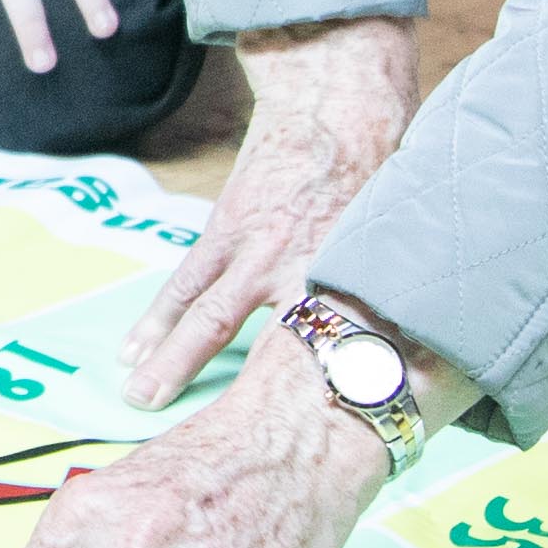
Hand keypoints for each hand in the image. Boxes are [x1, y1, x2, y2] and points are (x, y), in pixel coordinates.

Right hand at [120, 14, 415, 403]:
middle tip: (206, 438)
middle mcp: (293, 269)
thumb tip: (415, 347)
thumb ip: (392, 295)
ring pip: (203, 315)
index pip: (332, 353)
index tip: (312, 443)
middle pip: (256, 347)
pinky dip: (157, 316)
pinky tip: (133, 347)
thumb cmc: (381, 171)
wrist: (339, 103)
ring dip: (167, 357)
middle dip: (238, 395)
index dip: (321, 396)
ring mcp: (252, 250)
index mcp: (343, 277)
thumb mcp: (398, 240)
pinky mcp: (226, 229)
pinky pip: (185, 281)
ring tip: (138, 392)